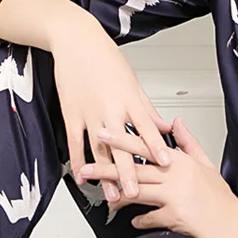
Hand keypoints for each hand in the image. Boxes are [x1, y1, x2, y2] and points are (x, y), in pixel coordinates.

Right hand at [50, 14, 173, 201]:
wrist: (77, 42)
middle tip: (136, 192)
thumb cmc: (106, 58)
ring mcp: (90, 113)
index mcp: (129, 99)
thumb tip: (163, 127)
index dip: (156, 146)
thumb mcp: (133, 82)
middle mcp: (110, 108)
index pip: (146, 128)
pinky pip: (75, 143)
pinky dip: (78, 162)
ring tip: (112, 195)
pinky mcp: (72, 114)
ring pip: (99, 150)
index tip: (165, 163)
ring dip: (106, 174)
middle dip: (129, 172)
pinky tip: (83, 177)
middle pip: (122, 146)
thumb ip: (146, 108)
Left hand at [79, 117, 237, 237]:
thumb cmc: (221, 199)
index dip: (122, 139)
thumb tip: (176, 122)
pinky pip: (149, 217)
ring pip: (137, 191)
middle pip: (135, 168)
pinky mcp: (176, 216)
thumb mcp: (206, 164)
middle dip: (107, 166)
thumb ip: (188, 142)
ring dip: (116, 194)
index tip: (104, 133)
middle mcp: (177, 175)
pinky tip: (133, 220)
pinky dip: (139, 220)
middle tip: (87, 166)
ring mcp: (176, 195)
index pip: (147, 145)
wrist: (236, 226)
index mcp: (182, 161)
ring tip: (102, 196)